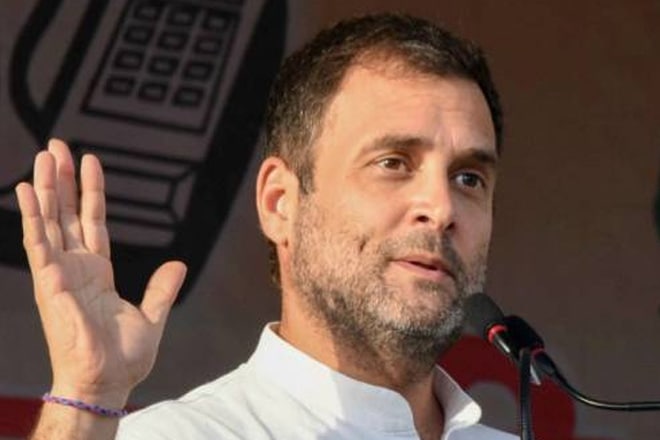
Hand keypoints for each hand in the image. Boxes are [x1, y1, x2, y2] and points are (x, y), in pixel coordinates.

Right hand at [15, 139, 186, 407]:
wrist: (106, 383)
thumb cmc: (121, 358)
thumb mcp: (151, 316)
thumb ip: (162, 288)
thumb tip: (179, 264)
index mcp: (97, 272)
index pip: (92, 222)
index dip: (90, 192)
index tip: (89, 162)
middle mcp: (75, 268)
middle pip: (66, 215)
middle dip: (62, 180)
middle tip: (56, 146)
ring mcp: (61, 275)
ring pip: (50, 222)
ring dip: (46, 189)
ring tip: (43, 157)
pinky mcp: (51, 285)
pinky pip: (40, 245)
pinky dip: (32, 218)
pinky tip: (26, 192)